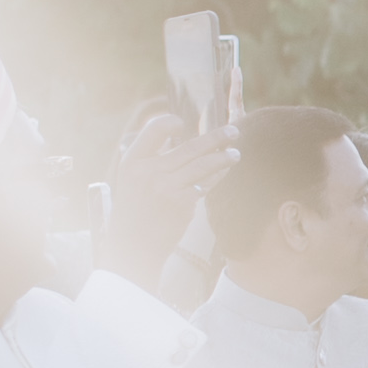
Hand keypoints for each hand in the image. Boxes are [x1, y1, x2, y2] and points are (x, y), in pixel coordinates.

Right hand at [102, 114, 236, 283]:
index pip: (154, 129)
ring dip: (224, 157)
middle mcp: (149, 171)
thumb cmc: (135, 208)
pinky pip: (206, 183)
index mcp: (132, 161)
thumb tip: (177, 136)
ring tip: (236, 153)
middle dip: (216, 137)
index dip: (171, 122)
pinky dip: (218, 175)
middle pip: (189, 146)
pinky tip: (226, 170)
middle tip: (233, 131)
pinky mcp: (182, 203)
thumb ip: (150, 157)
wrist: (133, 244)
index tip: (184, 124)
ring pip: (204, 164)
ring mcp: (167, 187)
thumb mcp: (131, 178)